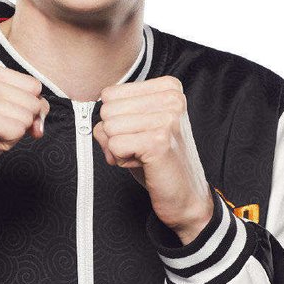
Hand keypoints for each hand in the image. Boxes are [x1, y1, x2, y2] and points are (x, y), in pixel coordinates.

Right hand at [0, 53, 49, 206]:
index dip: (23, 109)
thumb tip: (40, 121)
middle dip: (18, 123)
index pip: (32, 85)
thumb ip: (32, 106)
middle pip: (32, 100)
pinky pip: (18, 131)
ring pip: (27, 117)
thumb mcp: (6, 113)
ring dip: (11, 134)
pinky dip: (6, 143)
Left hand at [93, 76, 214, 244]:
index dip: (117, 119)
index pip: (111, 94)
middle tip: (140, 148)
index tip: (140, 133)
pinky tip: (144, 164)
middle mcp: (171, 99)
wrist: (185, 195)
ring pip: (108, 128)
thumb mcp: (137, 128)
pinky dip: (122, 160)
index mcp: (169, 88)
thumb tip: (98, 123)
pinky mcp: (158, 141)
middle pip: (107, 109)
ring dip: (119, 149)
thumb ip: (116, 114)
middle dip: (115, 135)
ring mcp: (167, 119)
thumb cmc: (160, 161)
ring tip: (143, 156)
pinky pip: (114, 146)